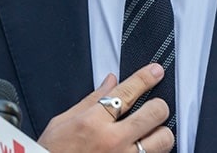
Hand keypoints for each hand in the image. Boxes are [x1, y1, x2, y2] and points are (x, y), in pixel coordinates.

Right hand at [38, 65, 174, 152]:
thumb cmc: (52, 152)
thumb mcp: (63, 122)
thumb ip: (91, 100)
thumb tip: (111, 81)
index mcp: (93, 121)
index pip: (129, 91)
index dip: (146, 77)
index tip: (155, 71)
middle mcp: (112, 140)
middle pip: (155, 112)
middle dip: (158, 106)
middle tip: (154, 107)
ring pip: (163, 140)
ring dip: (160, 134)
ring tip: (150, 133)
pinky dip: (151, 152)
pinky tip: (142, 149)